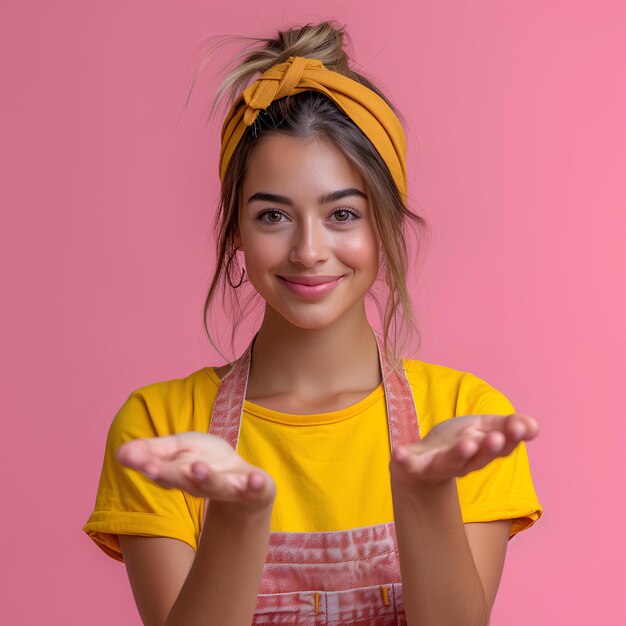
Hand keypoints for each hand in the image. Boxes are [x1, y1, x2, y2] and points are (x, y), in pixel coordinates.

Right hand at [116, 431, 275, 509]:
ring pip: (217, 485)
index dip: (149, 466)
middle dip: (169, 474)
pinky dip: (257, 485)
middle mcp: (204, 485)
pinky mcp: (255, 489)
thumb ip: (153, 452)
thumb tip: (121, 453)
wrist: (247, 486)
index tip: (131, 460)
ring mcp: (230, 487)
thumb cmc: (208, 464)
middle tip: (151, 468)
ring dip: (207, 478)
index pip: (163, 471)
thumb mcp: (179, 451)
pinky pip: (257, 489)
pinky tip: (256, 479)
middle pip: (185, 480)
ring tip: (198, 467)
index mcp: (183, 475)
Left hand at [389, 413, 538, 487]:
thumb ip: (507, 426)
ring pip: (449, 463)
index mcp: (481, 453)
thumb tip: (534, 426)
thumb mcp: (483, 429)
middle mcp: (463, 463)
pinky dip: (404, 459)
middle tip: (497, 438)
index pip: (500, 447)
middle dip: (487, 448)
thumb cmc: (456, 443)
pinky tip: (398, 452)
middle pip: (477, 457)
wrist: (421, 462)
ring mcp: (437, 465)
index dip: (510, 437)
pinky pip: (409, 464)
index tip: (520, 427)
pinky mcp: (413, 465)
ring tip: (466, 444)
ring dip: (458, 455)